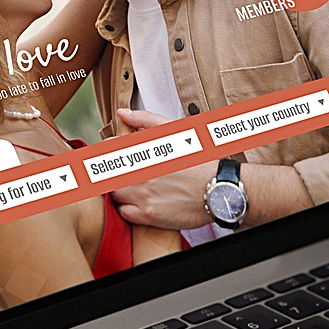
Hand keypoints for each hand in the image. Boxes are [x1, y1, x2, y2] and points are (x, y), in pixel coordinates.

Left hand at [111, 107, 214, 229]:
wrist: (220, 188)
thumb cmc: (199, 160)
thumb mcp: (175, 131)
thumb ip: (146, 120)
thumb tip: (123, 113)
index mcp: (143, 150)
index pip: (108, 149)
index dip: (111, 153)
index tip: (120, 157)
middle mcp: (139, 172)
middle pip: (108, 173)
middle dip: (115, 172)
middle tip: (130, 174)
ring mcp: (142, 194)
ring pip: (114, 193)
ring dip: (121, 190)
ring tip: (137, 189)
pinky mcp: (149, 215)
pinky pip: (124, 212)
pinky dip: (128, 208)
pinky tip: (141, 202)